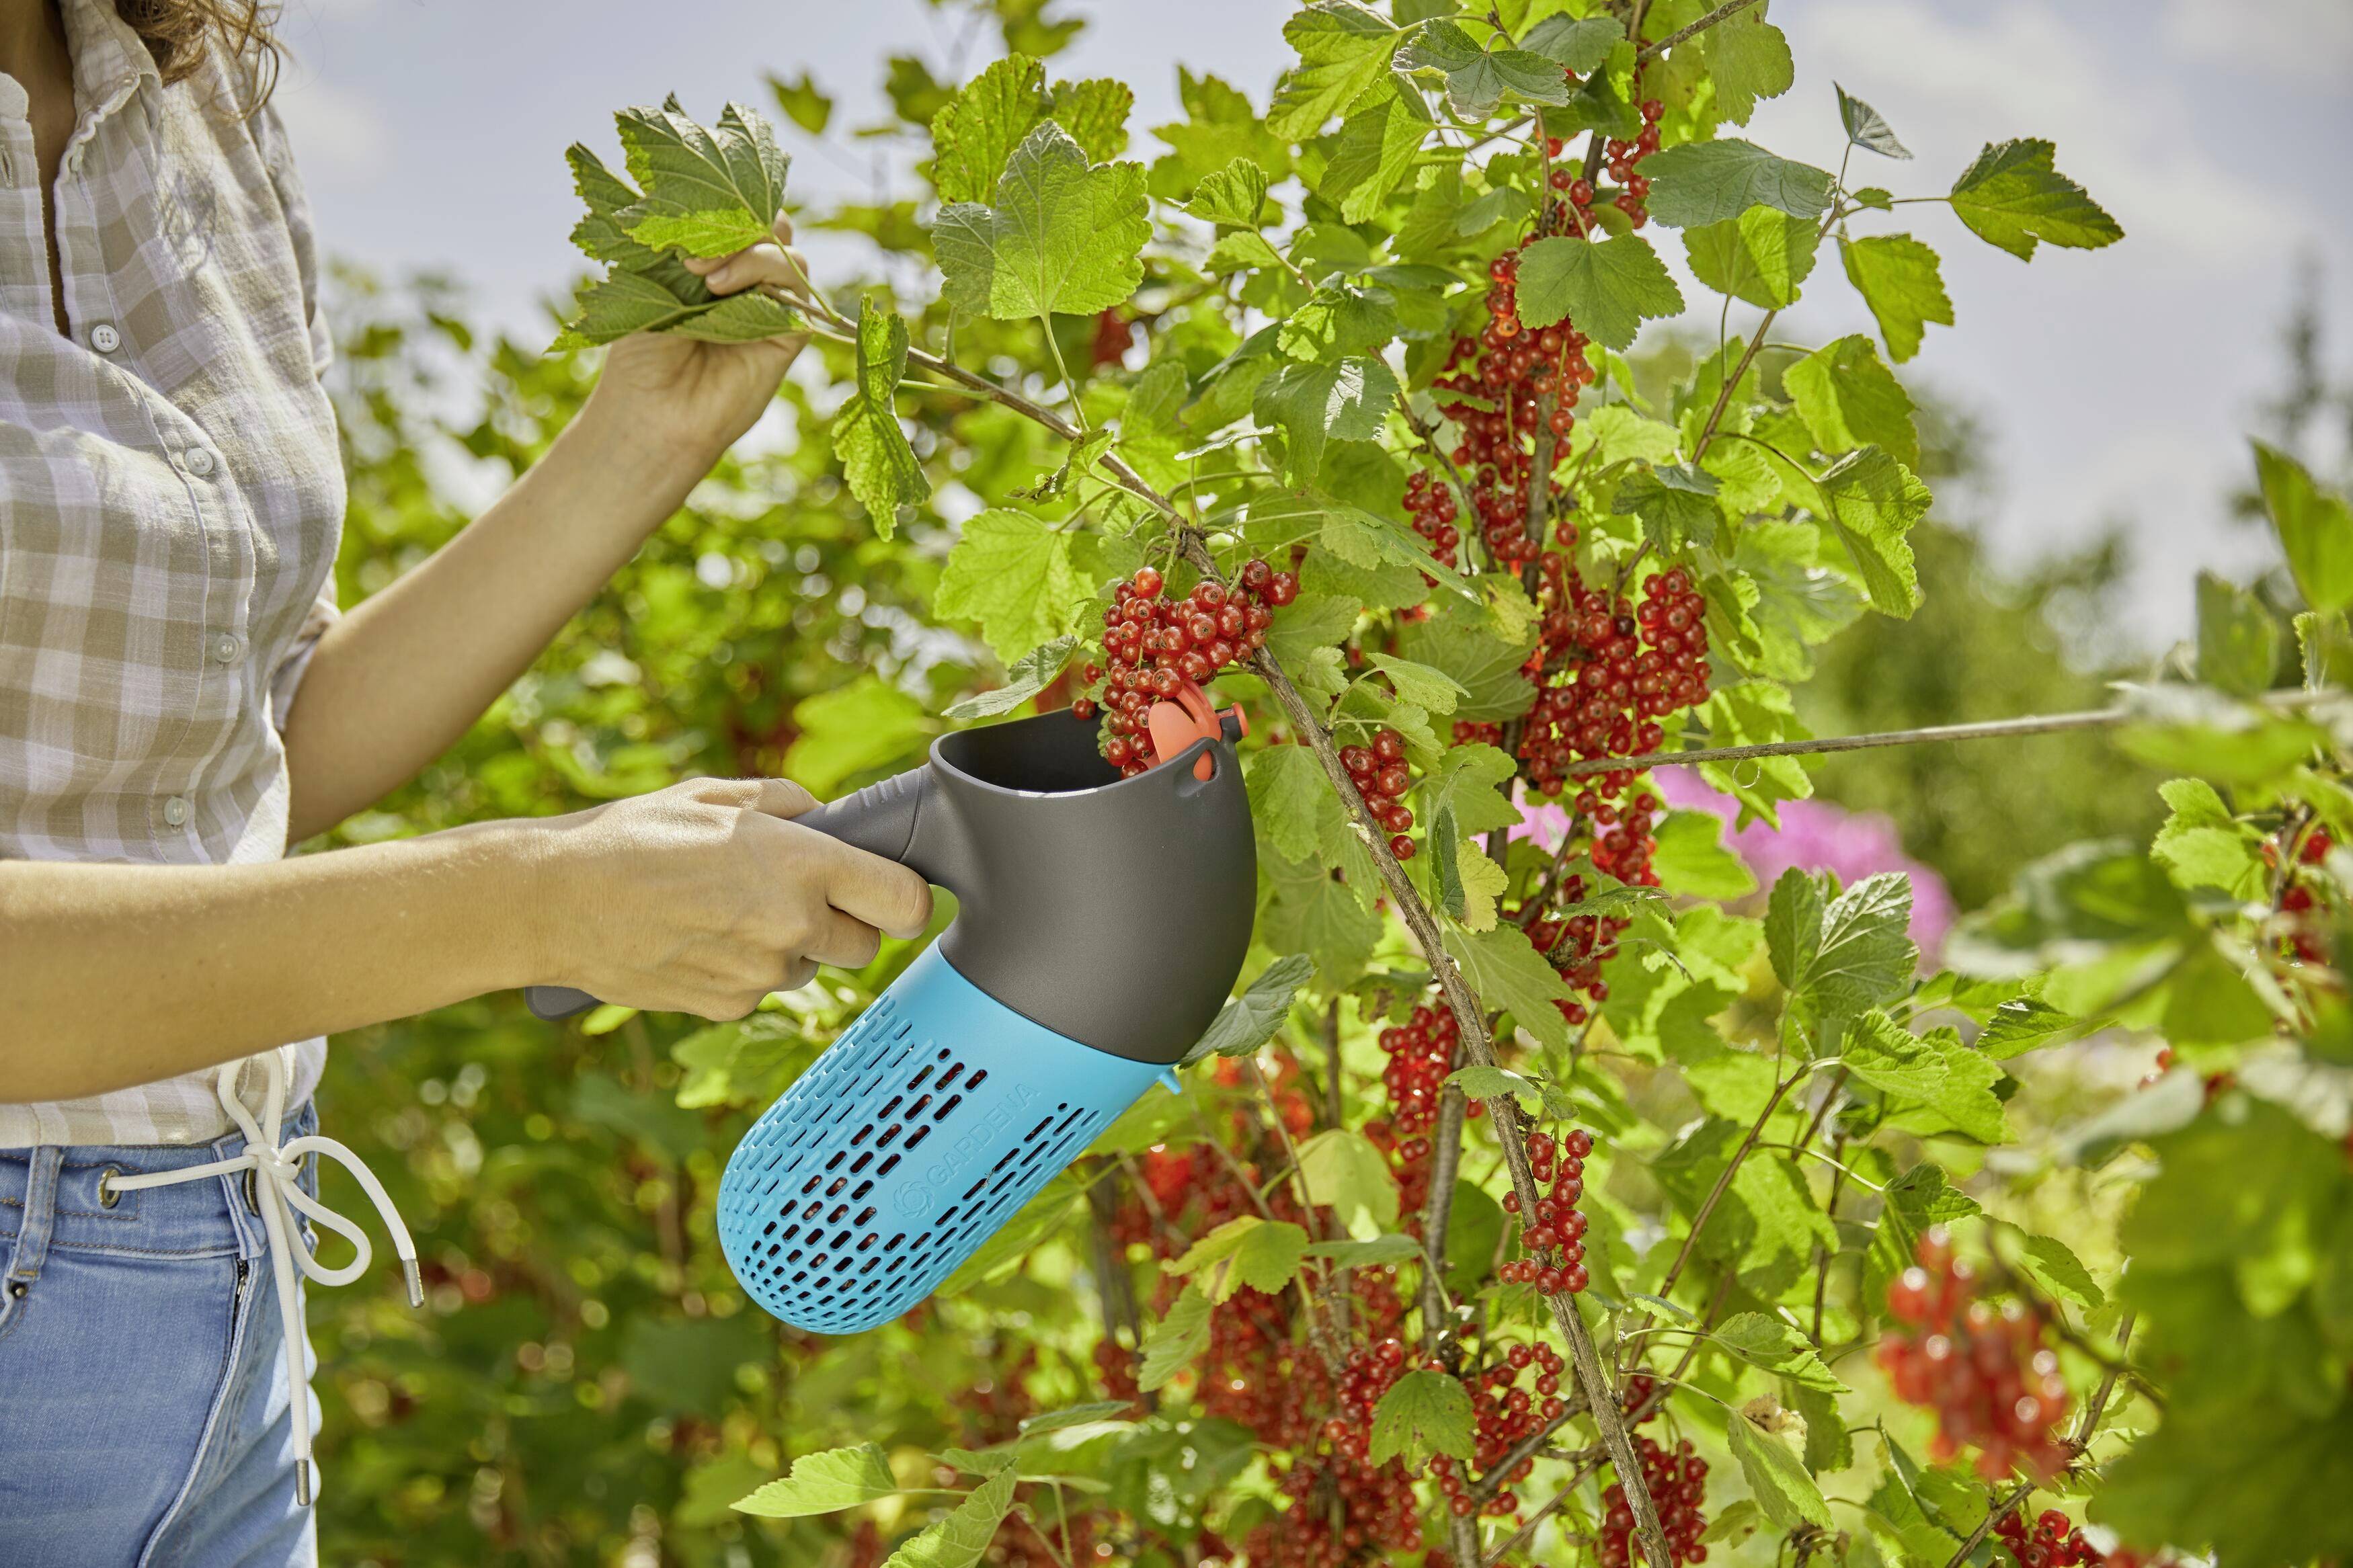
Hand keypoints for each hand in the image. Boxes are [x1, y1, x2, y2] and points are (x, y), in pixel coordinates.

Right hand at [530, 776, 932, 1018]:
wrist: (555, 901)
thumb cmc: (634, 837)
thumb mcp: (718, 794)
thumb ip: (789, 805)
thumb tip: (828, 821)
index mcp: (802, 865)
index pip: (906, 902)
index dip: (906, 898)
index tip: (892, 891)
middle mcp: (792, 926)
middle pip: (866, 945)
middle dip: (845, 921)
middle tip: (797, 892)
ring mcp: (760, 974)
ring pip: (810, 968)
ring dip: (790, 945)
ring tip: (728, 910)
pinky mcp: (728, 1007)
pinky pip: (762, 989)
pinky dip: (746, 969)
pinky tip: (700, 938)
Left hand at [579, 213, 818, 475]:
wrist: (654, 413)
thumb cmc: (642, 353)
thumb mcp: (652, 283)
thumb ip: (688, 243)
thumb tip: (712, 212)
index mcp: (715, 261)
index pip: (735, 211)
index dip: (718, 204)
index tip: (677, 218)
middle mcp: (746, 279)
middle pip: (768, 221)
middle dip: (737, 219)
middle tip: (694, 248)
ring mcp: (771, 304)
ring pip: (786, 248)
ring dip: (750, 248)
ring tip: (707, 277)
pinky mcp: (791, 332)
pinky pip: (798, 285)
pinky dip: (767, 271)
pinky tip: (723, 289)